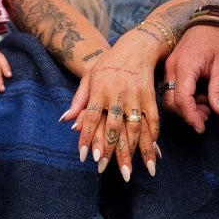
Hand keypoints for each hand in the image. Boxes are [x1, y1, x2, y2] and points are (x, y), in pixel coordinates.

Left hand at [62, 36, 158, 178]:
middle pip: (115, 128)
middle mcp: (118, 95)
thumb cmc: (108, 64)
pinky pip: (153, 121)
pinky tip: (153, 154)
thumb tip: (65, 121)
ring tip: (135, 171)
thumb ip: (79, 100)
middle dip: (112, 151)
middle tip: (108, 171)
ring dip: (136, 152)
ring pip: (136, 129)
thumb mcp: (90, 77)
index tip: (85, 157)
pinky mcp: (151, 98)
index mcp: (100, 90)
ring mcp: (137, 98)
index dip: (88, 138)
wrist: (137, 47)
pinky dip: (153, 138)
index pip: (92, 118)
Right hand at [163, 24, 218, 132]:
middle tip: (208, 113)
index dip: (191, 117)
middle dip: (188, 113)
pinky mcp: (173, 65)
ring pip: (170, 96)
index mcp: (185, 67)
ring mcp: (170, 66)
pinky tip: (201, 93)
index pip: (181, 100)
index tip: (202, 127)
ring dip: (186, 105)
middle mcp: (172, 67)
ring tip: (207, 102)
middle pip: (171, 101)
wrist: (214, 17)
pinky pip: (172, 87)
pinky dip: (185, 96)